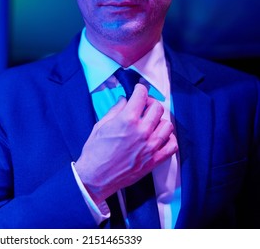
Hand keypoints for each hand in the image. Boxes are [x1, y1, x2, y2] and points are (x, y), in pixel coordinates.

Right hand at [75, 84, 177, 204]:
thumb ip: (115, 110)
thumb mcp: (100, 126)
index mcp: (127, 120)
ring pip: (167, 125)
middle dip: (150, 103)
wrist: (96, 177)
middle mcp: (142, 131)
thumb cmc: (95, 152)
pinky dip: (168, 139)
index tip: (138, 90)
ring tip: (151, 123)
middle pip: (157, 107)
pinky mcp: (154, 160)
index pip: (142, 95)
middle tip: (143, 106)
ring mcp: (151, 146)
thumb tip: (124, 100)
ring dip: (159, 121)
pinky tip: (159, 137)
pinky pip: (172, 145)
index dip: (140, 89)